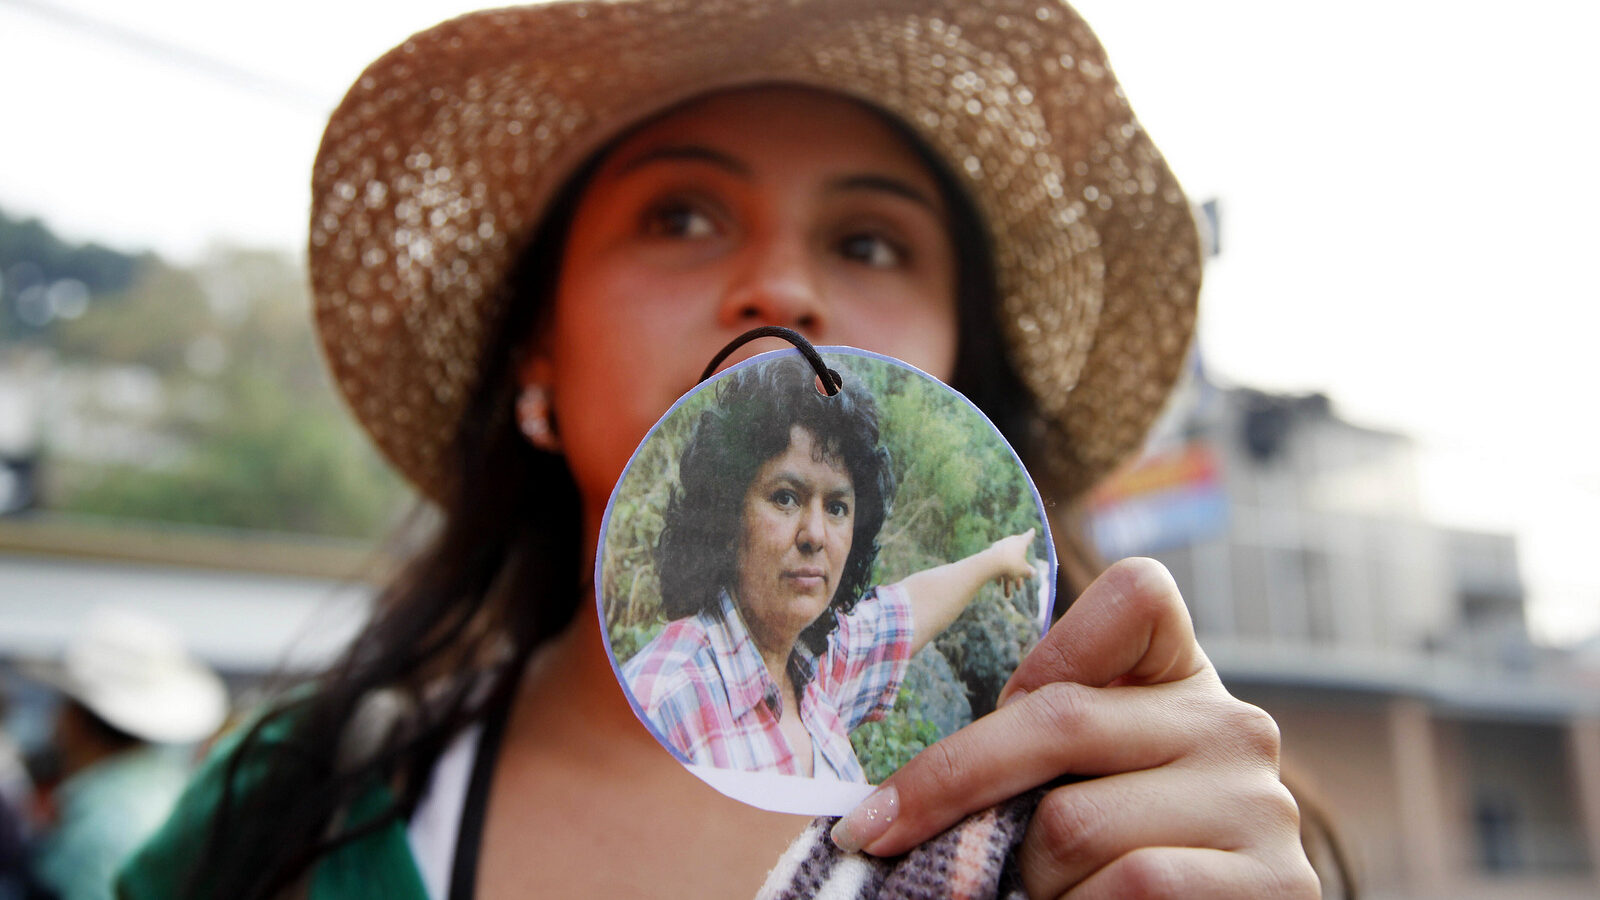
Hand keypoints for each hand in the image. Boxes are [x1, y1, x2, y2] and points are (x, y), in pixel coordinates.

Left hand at [832, 557, 1318, 897]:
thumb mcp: (1074, 783)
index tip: (998, 708)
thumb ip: (1035, 747)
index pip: (1137, 594)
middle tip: (878, 830)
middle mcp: (1236, 729)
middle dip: (952, 784)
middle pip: (1061, 717)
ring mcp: (1260, 807)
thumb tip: (897, 783)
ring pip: (1075, 823)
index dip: (1052, 648)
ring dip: (1028, 879)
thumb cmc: (1104, 864)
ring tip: (1044, 896)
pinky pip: (1131, 884)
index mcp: (1185, 683)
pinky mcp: (1276, 886)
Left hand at [988, 527, 1036, 597]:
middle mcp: (1009, 542)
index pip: (1028, 537)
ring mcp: (999, 548)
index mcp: (1020, 543)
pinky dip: (999, 574)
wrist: (991, 564)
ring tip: (1007, 595)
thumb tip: (1033, 573)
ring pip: (1006, 564)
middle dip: (1019, 571)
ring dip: (1008, 580)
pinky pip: (997, 565)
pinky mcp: (990, 554)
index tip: (1032, 530)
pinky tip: (998, 584)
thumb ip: (1029, 572)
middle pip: (1017, 555)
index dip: (1031, 534)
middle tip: (1020, 572)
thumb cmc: (1011, 565)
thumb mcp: (1023, 571)